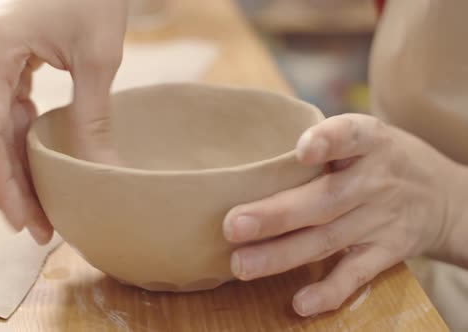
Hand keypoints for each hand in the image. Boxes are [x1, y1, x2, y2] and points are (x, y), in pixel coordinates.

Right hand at [0, 0, 127, 243]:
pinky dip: (22, 144)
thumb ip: (92, 116)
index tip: (24, 220)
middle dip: (12, 185)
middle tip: (40, 228)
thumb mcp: (98, 57)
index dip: (1, 183)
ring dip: (18, 169)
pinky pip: (5, 112)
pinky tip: (40, 172)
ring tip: (43, 211)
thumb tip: (102, 172)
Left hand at [223, 114, 465, 316]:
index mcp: (370, 142)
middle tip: (233, 225)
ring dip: (282, 255)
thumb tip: (253, 150)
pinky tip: (300, 302)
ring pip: (328, 239)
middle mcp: (376, 180)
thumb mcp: (366, 137)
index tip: (302, 150)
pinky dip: (328, 291)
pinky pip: (356, 274)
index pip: (351, 135)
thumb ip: (326, 142)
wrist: (445, 197)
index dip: (328, 141)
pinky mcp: (387, 252)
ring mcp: (381, 219)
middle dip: (277, 214)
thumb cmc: (382, 160)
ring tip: (242, 265)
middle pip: (325, 199)